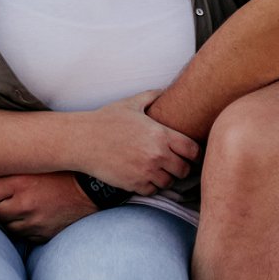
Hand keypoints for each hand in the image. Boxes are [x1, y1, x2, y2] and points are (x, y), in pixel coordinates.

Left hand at [0, 171, 95, 241]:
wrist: (91, 188)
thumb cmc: (62, 169)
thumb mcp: (37, 160)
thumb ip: (14, 165)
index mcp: (20, 182)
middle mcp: (24, 204)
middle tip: (11, 194)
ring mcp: (34, 223)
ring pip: (7, 226)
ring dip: (12, 217)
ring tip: (24, 203)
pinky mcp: (43, 235)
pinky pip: (24, 235)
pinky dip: (26, 227)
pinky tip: (36, 214)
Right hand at [75, 90, 198, 194]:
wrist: (84, 140)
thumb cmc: (107, 119)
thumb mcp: (132, 103)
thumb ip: (152, 96)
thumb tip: (165, 89)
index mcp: (160, 134)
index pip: (192, 150)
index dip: (194, 153)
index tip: (190, 153)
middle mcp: (156, 155)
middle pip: (184, 170)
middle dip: (181, 166)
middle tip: (175, 162)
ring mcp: (146, 172)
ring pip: (169, 183)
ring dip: (166, 177)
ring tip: (159, 168)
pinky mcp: (134, 185)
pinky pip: (153, 190)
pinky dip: (151, 185)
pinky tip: (144, 174)